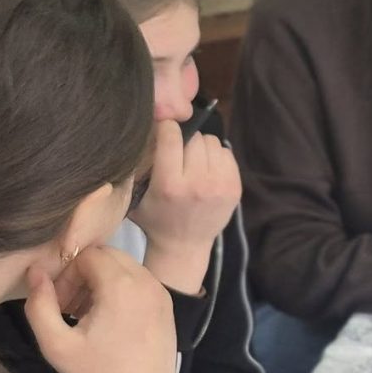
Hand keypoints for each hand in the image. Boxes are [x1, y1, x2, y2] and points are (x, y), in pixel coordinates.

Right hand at [24, 246, 178, 372]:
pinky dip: (121, 289)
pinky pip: (140, 281)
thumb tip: (35, 271)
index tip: (60, 304)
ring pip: (124, 266)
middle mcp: (147, 282)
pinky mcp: (167, 305)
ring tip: (88, 314)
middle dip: (83, 274)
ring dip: (101, 281)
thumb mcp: (56, 345)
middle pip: (107, 255)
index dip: (67, 275)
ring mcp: (161, 292)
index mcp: (122, 286)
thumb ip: (39, 305)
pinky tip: (109, 319)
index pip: (87, 255)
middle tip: (71, 307)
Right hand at [131, 122, 241, 294]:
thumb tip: (150, 126)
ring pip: (213, 142)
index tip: (164, 130)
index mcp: (169, 185)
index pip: (171, 137)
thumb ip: (139, 164)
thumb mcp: (135, 194)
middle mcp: (198, 184)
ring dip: (202, 147)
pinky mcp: (235, 188)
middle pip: (195, 137)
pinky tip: (207, 170)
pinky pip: (227, 153)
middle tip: (179, 152)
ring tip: (194, 161)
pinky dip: (216, 156)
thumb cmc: (155, 218)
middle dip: (185, 140)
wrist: (185, 246)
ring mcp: (220, 186)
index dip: (166, 128)